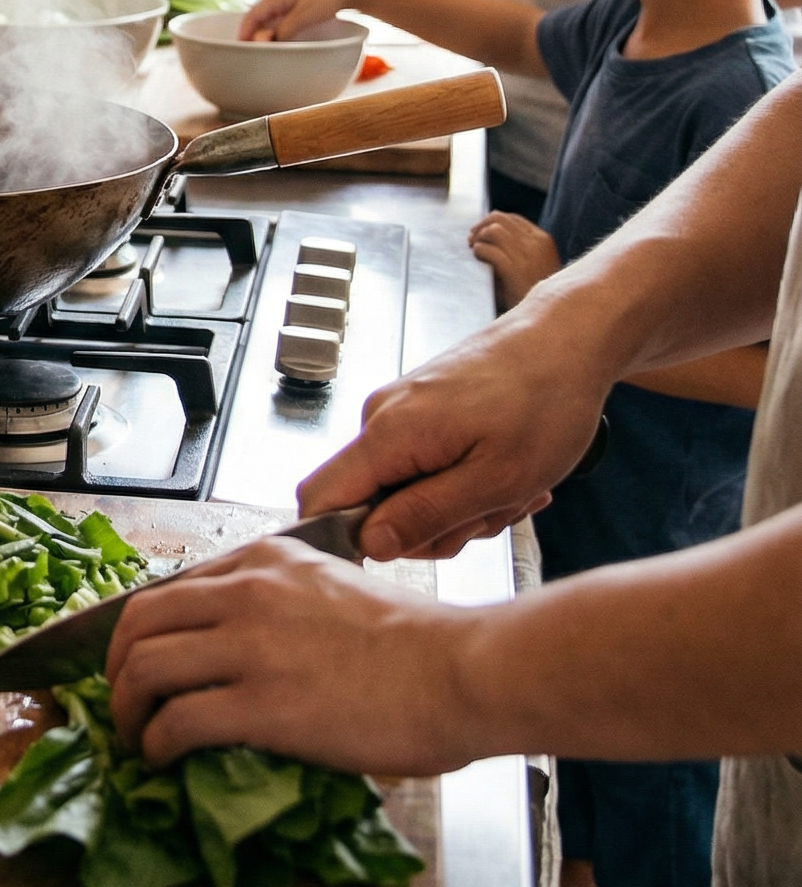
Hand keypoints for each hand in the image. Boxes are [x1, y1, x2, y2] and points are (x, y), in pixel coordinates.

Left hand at [104, 537, 479, 774]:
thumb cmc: (417, 643)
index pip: (171, 588)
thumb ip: (281, 602)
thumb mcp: (333, 589)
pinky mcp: (260, 704)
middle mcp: (246, 591)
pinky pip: (177, 721)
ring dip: (126, 710)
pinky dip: (156, 744)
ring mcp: (249, 646)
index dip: (140, 632)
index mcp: (265, 559)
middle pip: (138, 622)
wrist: (462, 672)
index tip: (138, 663)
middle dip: (115, 667)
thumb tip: (243, 645)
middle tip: (121, 701)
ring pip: (144, 668)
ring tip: (135, 739)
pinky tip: (163, 759)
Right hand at [239, 0, 358, 40]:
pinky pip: (276, 25)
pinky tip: (279, 43)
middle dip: (253, 36)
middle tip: (257, 51)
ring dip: (264, 36)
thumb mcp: (304, 16)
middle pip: (255, 21)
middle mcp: (274, 0)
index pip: (251, 17)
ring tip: (267, 49)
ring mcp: (283, 5)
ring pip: (266, 24)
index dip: (244, 33)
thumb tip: (269, 43)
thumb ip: (285, 30)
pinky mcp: (291, 11)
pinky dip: (274, 35)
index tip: (241, 48)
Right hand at [297, 301, 609, 560]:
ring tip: (509, 487)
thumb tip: (370, 544)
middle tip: (489, 513)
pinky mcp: (419, 410)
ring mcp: (399, 412)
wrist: (567, 339)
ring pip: (403, 490)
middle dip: (430, 526)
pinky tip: (502, 469)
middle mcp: (380, 418)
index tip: (410, 548)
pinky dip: (462, 481)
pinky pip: (421, 466)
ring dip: (456, 506)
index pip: (319, 498)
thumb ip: (427, 515)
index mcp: (389, 433)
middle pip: (369, 505)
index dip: (347, 540)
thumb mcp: (497, 479)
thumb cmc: (545, 400)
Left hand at [470, 212, 560, 309]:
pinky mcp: (515, 270)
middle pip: (499, 219)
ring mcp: (527, 256)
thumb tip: (487, 231)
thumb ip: (518, 247)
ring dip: (478, 238)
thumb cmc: (534, 291)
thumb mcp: (534, 263)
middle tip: (471, 240)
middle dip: (481, 227)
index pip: (512, 218)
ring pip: (494, 230)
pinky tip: (477, 257)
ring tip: (474, 249)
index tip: (480, 233)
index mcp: (543, 240)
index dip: (491, 222)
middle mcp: (536, 244)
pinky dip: (479, 251)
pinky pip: (490, 250)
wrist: (548, 315)